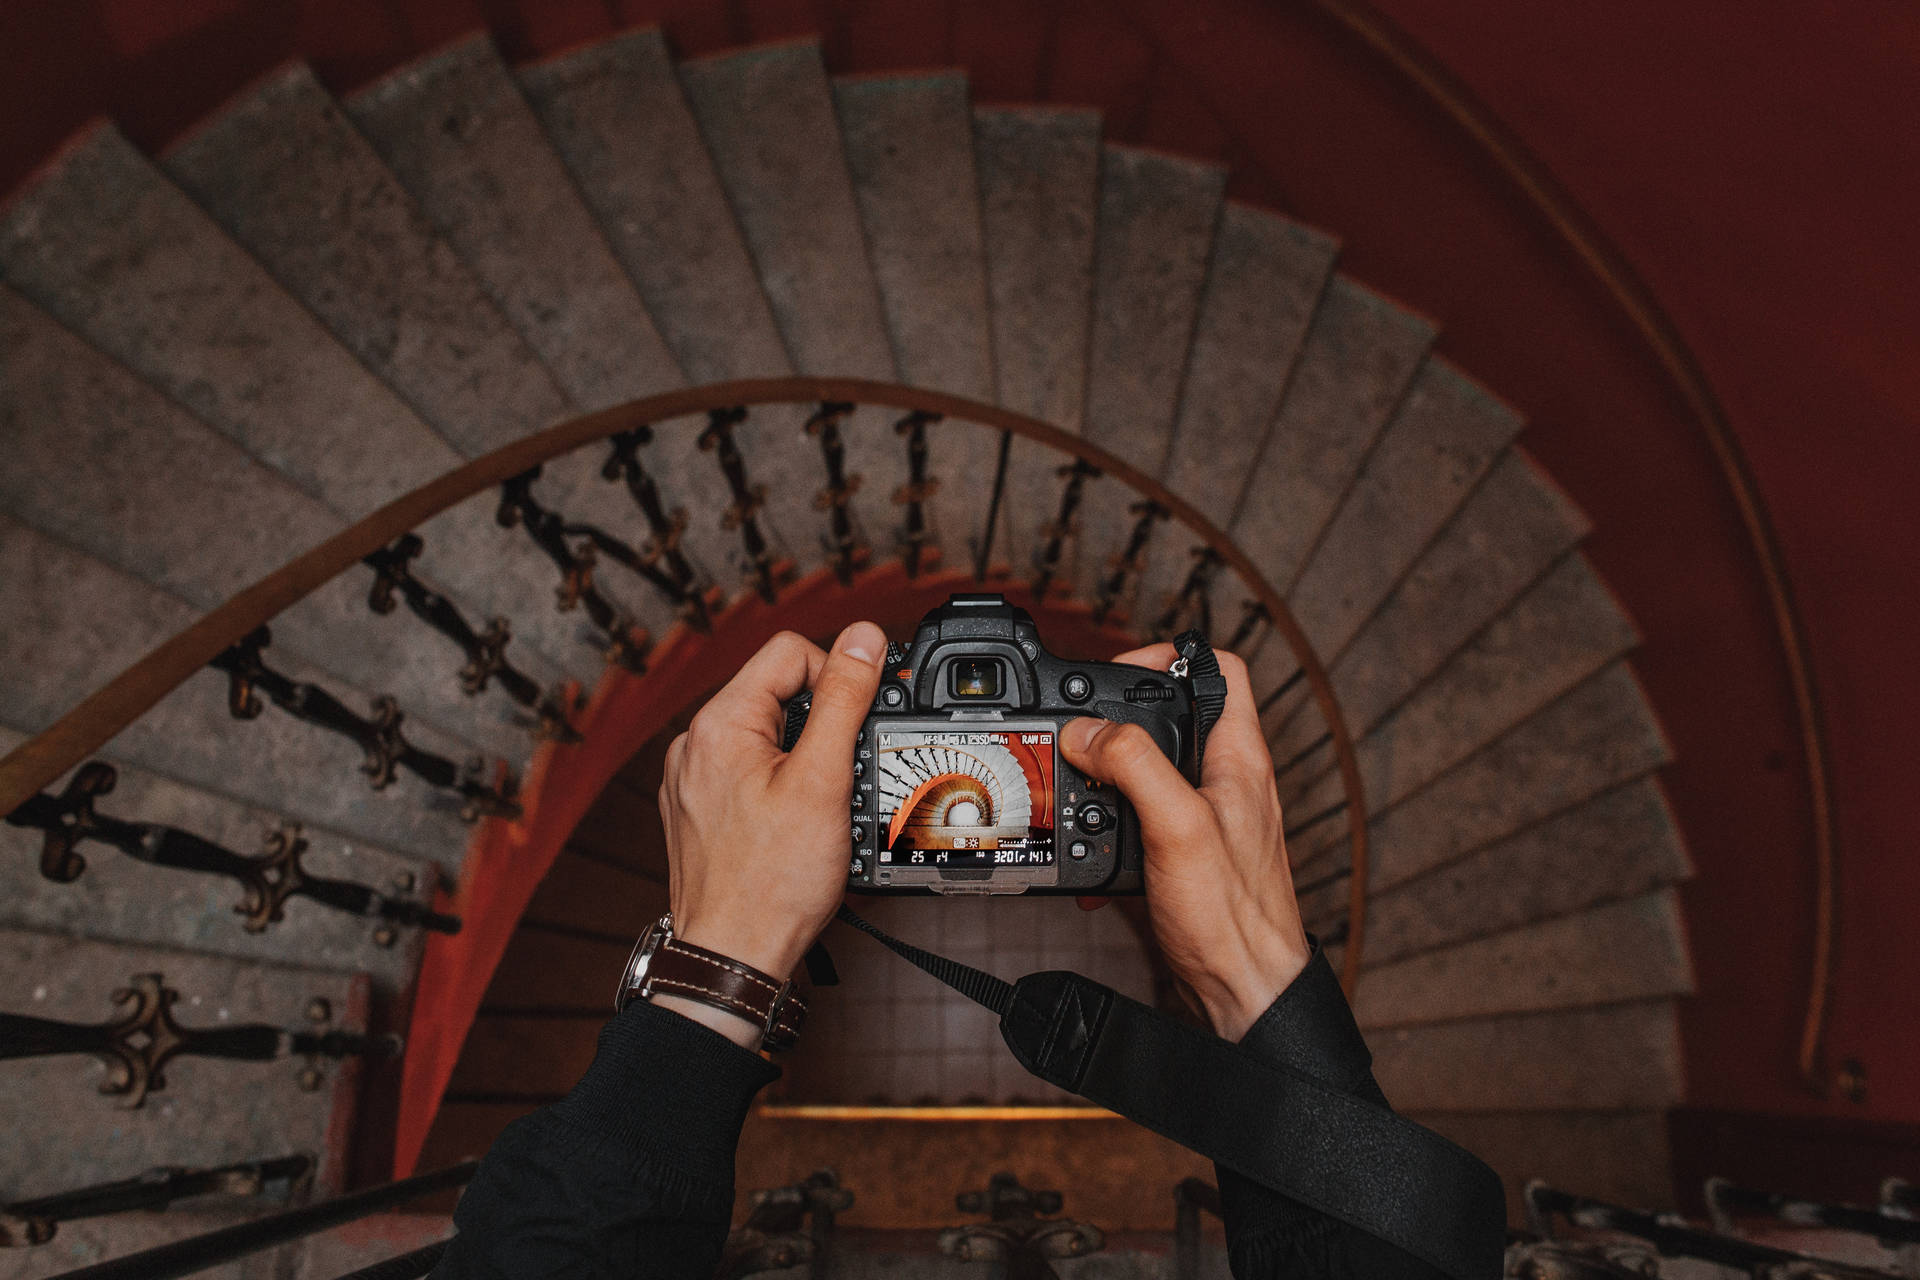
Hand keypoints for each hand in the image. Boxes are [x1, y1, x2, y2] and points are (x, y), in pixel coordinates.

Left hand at [653, 623, 884, 1045]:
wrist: (732, 958)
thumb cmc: (773, 883)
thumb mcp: (823, 780)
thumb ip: (844, 700)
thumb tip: (864, 637)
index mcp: (718, 723)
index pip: (790, 652)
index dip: (838, 676)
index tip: (859, 720)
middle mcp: (694, 744)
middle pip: (776, 691)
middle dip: (821, 721)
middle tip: (845, 770)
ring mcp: (691, 779)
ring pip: (764, 734)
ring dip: (802, 755)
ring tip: (821, 804)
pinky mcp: (698, 810)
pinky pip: (746, 771)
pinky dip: (779, 785)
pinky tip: (795, 824)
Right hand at [1059, 646, 1310, 1040]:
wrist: (1244, 993)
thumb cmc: (1233, 917)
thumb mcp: (1177, 825)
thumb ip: (1135, 764)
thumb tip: (1088, 729)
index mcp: (1240, 758)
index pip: (1221, 669)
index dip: (1171, 656)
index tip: (1120, 672)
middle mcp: (1229, 781)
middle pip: (1173, 717)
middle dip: (1119, 723)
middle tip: (1081, 735)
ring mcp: (1208, 818)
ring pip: (1151, 772)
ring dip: (1109, 783)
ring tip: (1078, 793)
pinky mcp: (1186, 856)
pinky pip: (1141, 825)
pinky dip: (1111, 835)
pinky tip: (1093, 866)